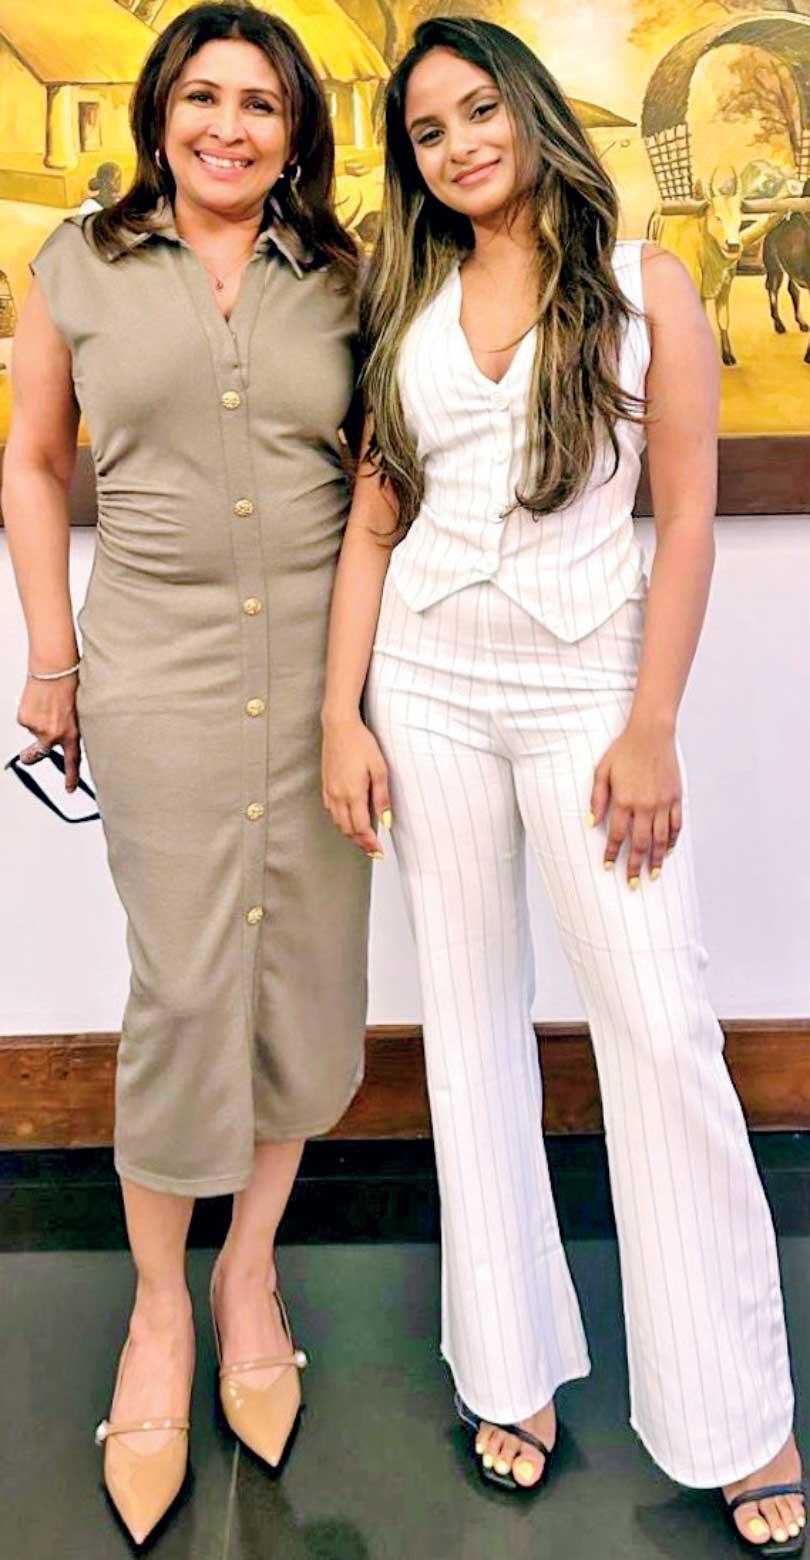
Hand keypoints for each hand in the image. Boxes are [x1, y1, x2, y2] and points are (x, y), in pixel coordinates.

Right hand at [17, 673, 80, 791]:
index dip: (71, 777)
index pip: (73, 762)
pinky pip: (26, 719)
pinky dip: (31, 710)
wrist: (54, 669)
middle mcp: (53, 735)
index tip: (69, 789)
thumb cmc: (70, 685)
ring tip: (46, 702)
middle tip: (28, 757)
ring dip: (38, 719)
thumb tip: (63, 735)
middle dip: (30, 756)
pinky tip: (38, 699)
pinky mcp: (25, 719)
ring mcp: (37, 729)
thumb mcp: (80, 711)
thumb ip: (71, 727)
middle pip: (38, 754)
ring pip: (34, 729)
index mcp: (71, 734)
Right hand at [322, 713, 391, 856]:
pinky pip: (332, 811)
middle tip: (374, 849)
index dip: (370, 844)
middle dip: (361, 842)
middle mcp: (338, 796)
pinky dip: (341, 820)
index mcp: (353, 793)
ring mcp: (330, 791)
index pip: (361, 828)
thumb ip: (382, 797)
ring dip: (350, 833)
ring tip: (364, 837)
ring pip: (338, 822)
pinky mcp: (325, 785)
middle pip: (348, 829)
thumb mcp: (379, 769)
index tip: (379, 852)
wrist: (339, 726)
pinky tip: (350, 818)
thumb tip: (386, 821)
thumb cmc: (361, 743)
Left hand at [590, 718, 681, 884]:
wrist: (652, 733)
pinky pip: (675, 825)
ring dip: (655, 859)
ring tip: (652, 876)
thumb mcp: (602, 771)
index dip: (612, 854)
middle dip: (635, 866)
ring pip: (660, 839)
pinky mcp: (675, 798)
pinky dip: (672, 841)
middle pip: (639, 843)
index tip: (608, 868)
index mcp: (623, 800)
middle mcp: (644, 805)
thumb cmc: (623, 750)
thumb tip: (590, 822)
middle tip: (633, 884)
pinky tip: (667, 852)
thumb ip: (596, 798)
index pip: (616, 835)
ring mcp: (662, 803)